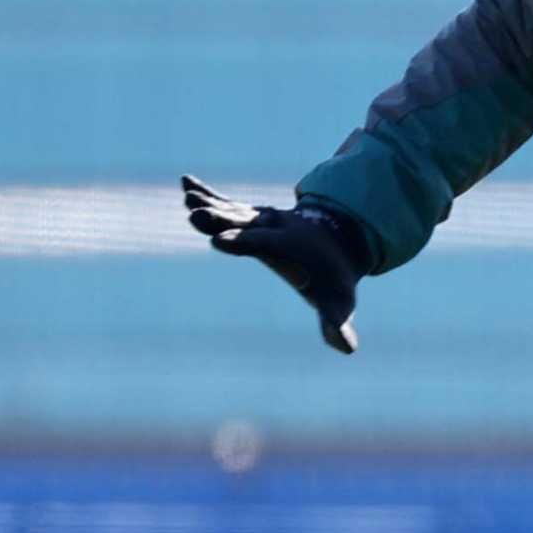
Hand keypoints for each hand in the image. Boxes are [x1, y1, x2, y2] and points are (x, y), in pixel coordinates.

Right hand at [179, 175, 364, 353]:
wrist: (340, 242)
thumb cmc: (334, 279)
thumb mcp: (338, 301)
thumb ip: (337, 323)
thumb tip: (346, 347)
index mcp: (291, 244)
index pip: (264, 242)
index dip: (242, 242)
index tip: (218, 241)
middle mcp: (275, 227)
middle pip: (244, 223)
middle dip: (220, 220)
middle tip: (195, 215)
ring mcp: (263, 219)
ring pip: (233, 211)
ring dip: (209, 204)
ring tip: (186, 197)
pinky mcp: (252, 217)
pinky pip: (227, 205)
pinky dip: (208, 195)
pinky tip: (186, 184)